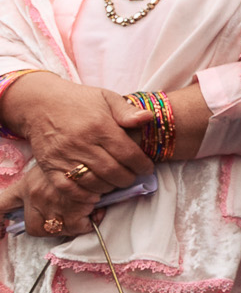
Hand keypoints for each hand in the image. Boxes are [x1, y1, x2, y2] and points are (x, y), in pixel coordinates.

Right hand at [1, 72, 151, 194]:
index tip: (148, 168)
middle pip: (112, 171)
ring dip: (109, 187)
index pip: (127, 153)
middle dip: (128, 178)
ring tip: (116, 183)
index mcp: (99, 126)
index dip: (141, 164)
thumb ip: (127, 111)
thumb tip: (148, 118)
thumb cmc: (79, 101)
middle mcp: (82, 143)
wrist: (40, 105)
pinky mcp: (49, 167)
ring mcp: (64, 157)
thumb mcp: (106, 98)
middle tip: (133, 177)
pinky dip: (83, 195)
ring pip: (92, 182)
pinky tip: (95, 193)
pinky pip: (68, 187)